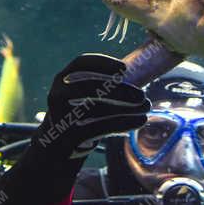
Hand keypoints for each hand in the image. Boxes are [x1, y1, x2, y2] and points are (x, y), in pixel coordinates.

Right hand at [35, 53, 149, 159]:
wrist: (57, 142)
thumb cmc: (81, 110)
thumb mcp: (85, 93)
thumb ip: (107, 83)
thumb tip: (143, 74)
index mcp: (63, 77)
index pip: (81, 63)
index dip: (103, 62)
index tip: (124, 68)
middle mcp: (58, 94)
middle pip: (89, 87)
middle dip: (119, 90)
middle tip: (142, 95)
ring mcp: (61, 116)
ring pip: (96, 109)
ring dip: (126, 108)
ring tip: (146, 107)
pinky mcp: (68, 135)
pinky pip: (100, 127)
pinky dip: (123, 123)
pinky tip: (140, 120)